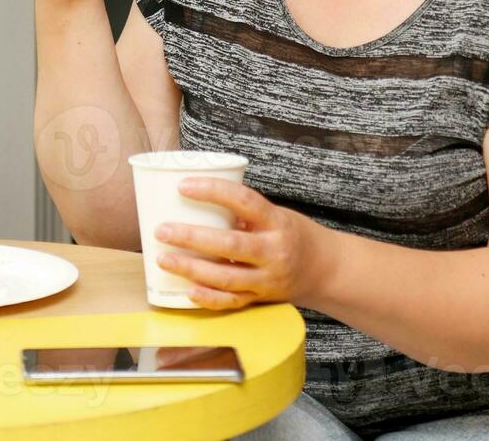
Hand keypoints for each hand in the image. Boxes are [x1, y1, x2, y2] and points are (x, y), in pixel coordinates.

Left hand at [154, 177, 330, 310]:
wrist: (326, 270)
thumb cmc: (293, 234)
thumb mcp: (276, 214)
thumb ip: (243, 213)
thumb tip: (197, 203)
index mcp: (277, 222)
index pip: (244, 201)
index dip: (213, 191)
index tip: (183, 186)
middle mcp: (274, 251)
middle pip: (230, 245)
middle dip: (192, 238)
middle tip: (162, 230)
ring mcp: (268, 279)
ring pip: (226, 277)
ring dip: (191, 269)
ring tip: (164, 259)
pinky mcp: (262, 299)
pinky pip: (232, 301)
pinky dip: (209, 297)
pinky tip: (188, 289)